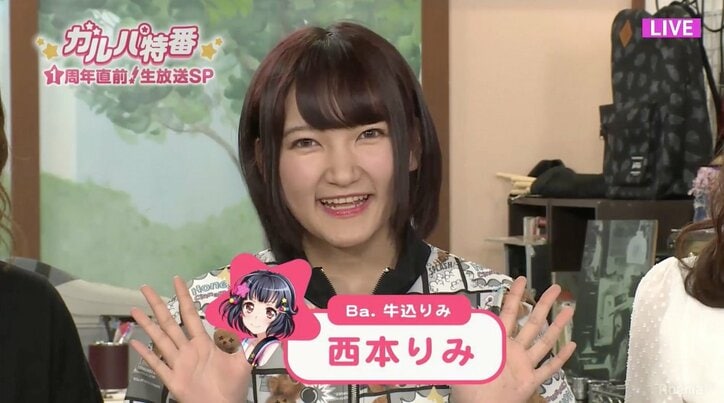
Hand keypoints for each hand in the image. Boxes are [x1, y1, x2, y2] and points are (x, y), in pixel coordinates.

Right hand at [130, 276, 251, 402]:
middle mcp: (188, 350)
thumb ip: (250, 342)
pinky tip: (134, 343)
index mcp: (203, 343)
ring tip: (134, 309)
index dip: (184, 297)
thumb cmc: (233, 386)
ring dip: (147, 325)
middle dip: (158, 305)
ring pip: (160, 340)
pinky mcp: (173, 380)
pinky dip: (145, 355)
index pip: (191, 314)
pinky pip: (157, 365)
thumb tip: (262, 323)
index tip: (176, 280)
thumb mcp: (244, 361)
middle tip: (145, 287)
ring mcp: (178, 364)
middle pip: (170, 322)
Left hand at [452, 277, 575, 402]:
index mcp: (497, 341)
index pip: (507, 312)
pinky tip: (572, 346)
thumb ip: (461, 334)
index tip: (521, 280)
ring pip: (545, 342)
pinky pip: (548, 368)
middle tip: (555, 289)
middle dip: (543, 305)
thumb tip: (459, 312)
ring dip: (558, 326)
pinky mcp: (530, 381)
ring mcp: (524, 365)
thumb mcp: (462, 354)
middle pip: (532, 322)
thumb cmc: (468, 384)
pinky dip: (561, 358)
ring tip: (570, 310)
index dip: (514, 296)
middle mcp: (513, 349)